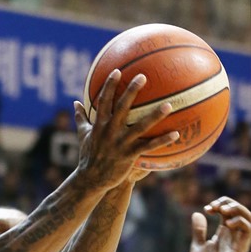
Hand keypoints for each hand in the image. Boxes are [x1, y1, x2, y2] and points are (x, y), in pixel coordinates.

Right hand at [75, 70, 178, 191]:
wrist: (90, 180)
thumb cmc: (88, 156)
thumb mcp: (83, 135)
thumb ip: (81, 118)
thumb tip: (75, 103)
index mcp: (99, 125)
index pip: (103, 101)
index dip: (109, 85)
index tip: (117, 71)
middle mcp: (110, 132)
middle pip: (122, 108)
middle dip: (131, 91)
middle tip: (143, 76)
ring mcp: (120, 144)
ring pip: (140, 127)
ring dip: (154, 116)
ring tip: (169, 105)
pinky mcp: (128, 156)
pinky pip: (148, 147)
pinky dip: (162, 141)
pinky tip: (176, 134)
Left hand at [189, 197, 250, 251]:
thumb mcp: (197, 247)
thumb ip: (199, 231)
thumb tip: (197, 213)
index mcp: (223, 234)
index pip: (227, 211)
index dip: (219, 205)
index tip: (207, 209)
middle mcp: (233, 235)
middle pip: (238, 210)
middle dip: (228, 202)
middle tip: (214, 206)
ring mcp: (238, 241)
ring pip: (247, 217)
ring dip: (237, 209)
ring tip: (222, 210)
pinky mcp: (240, 249)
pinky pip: (248, 230)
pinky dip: (240, 222)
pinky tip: (227, 223)